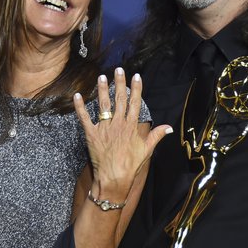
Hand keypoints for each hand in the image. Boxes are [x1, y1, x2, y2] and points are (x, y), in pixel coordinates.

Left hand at [73, 67, 171, 199]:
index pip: (135, 103)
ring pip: (103, 104)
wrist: (114, 177)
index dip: (136, 88)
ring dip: (102, 89)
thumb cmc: (131, 165)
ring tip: (101, 76)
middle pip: (119, 99)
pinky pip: (84, 118)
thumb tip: (169, 127)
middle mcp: (118, 123)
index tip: (136, 76)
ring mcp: (104, 128)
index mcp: (131, 126)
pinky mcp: (91, 134)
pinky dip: (80, 107)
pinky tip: (77, 95)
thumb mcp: (147, 150)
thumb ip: (156, 135)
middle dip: (119, 83)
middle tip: (119, 70)